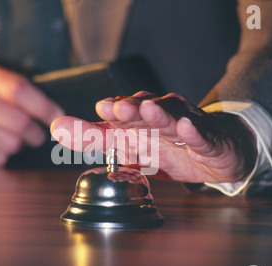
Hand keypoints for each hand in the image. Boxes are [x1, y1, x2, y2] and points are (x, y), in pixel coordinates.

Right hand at [0, 61, 63, 167]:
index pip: (20, 91)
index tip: (59, 118)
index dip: (45, 107)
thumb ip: (17, 91)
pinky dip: (0, 157)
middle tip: (35, 136)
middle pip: (20, 123)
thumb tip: (57, 115)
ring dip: (17, 146)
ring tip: (6, 139)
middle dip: (35, 134)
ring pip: (11, 145)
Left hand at [51, 91, 256, 183]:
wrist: (214, 151)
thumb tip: (56, 127)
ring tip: (148, 111)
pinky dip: (194, 132)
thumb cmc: (168, 145)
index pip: (122, 112)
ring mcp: (185, 126)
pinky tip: (186, 127)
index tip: (100, 108)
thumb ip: (93, 137)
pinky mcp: (207, 140)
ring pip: (172, 118)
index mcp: (139, 119)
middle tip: (117, 108)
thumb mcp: (127, 144)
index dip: (112, 109)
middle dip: (131, 108)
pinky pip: (201, 135)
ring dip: (159, 114)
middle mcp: (161, 116)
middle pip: (145, 110)